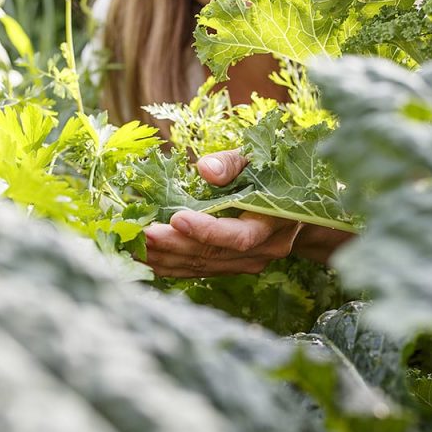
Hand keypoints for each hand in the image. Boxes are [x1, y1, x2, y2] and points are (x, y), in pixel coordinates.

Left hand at [144, 149, 302, 277]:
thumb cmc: (273, 176)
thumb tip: (203, 168)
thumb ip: (231, 164)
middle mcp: (263, 250)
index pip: (239, 236)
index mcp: (273, 222)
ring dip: (165, 258)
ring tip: (133, 246)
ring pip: (202, 267)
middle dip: (175, 245)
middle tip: (142, 233)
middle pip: (213, 254)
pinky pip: (198, 271)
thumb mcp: (257, 161)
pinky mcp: (232, 268)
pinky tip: (144, 259)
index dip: (208, 231)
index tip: (177, 218)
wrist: (297, 210)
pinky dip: (170, 266)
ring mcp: (248, 264)